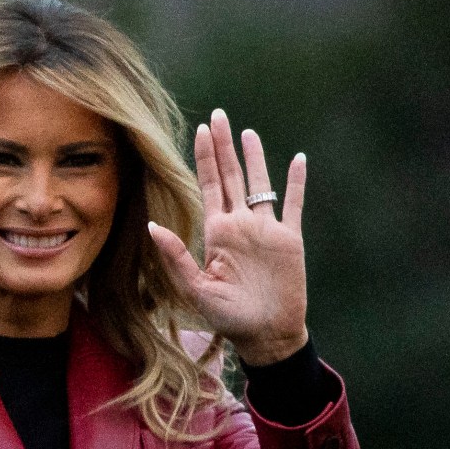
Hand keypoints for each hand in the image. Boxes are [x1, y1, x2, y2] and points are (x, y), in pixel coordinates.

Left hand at [146, 109, 308, 365]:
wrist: (266, 333)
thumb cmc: (227, 317)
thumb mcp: (195, 289)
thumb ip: (175, 257)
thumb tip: (152, 226)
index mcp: (216, 232)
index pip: (209, 185)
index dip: (205, 157)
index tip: (199, 130)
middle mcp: (239, 224)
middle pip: (231, 176)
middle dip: (224, 146)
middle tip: (218, 115)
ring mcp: (266, 229)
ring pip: (260, 184)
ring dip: (255, 158)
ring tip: (246, 132)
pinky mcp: (290, 239)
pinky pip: (294, 204)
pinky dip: (296, 182)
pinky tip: (297, 159)